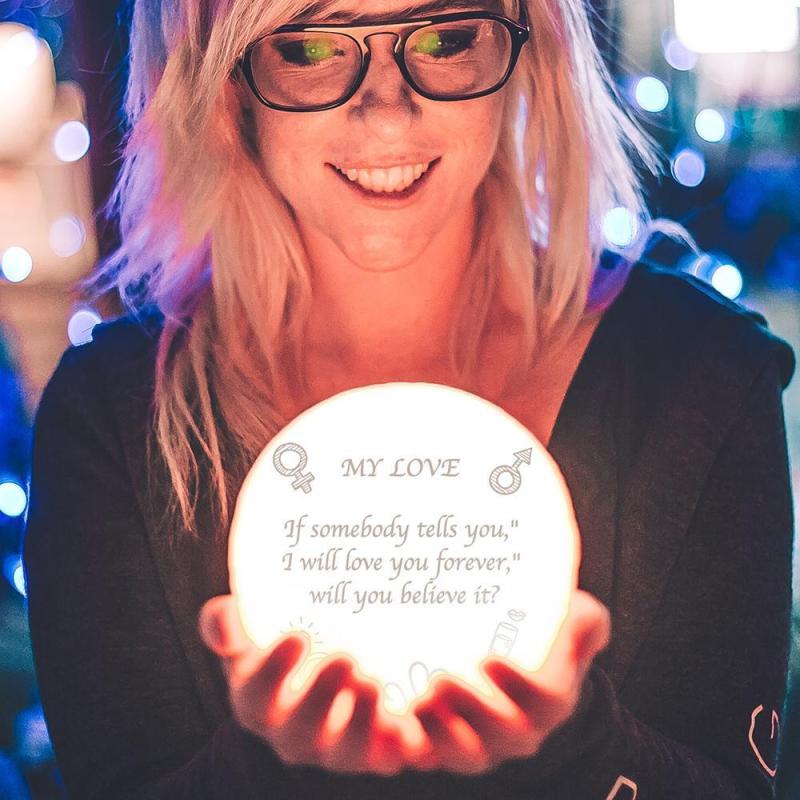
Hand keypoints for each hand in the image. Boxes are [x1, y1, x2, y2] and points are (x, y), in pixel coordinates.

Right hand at [198, 595, 412, 775]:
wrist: (320, 667)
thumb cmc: (277, 648)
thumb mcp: (248, 633)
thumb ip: (226, 623)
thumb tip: (220, 617)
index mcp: (257, 705)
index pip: (255, 699)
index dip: (273, 672)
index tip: (298, 634)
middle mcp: (292, 735)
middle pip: (302, 731)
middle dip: (322, 698)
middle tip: (345, 659)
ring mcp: (335, 748)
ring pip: (346, 753)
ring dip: (361, 723)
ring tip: (375, 683)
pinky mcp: (375, 751)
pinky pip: (387, 757)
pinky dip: (400, 744)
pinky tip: (411, 719)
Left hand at [409, 589, 610, 773]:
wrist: (508, 667)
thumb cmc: (539, 642)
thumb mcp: (569, 624)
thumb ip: (583, 621)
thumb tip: (590, 618)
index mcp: (550, 703)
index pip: (544, 702)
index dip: (518, 685)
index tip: (489, 658)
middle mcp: (517, 731)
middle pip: (499, 734)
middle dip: (471, 711)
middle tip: (441, 680)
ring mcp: (477, 744)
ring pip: (461, 755)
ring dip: (437, 734)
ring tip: (416, 700)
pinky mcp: (439, 746)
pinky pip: (425, 758)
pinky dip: (405, 746)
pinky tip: (387, 719)